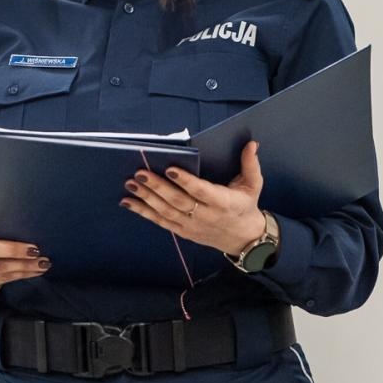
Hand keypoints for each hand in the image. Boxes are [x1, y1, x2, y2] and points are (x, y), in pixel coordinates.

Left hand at [121, 140, 266, 256]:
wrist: (244, 239)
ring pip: (166, 212)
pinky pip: (161, 222)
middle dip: (157, 187)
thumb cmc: (246, 206)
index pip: (202, 191)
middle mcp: (206, 215)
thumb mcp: (253, 185)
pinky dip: (143, 212)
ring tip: (131, 185)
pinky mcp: (183, 232)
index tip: (170, 168)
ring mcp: (192, 226)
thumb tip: (251, 143)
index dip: (185, 181)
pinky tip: (128, 202)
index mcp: (223, 202)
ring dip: (146, 198)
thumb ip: (250, 164)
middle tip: (140, 173)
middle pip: (178, 201)